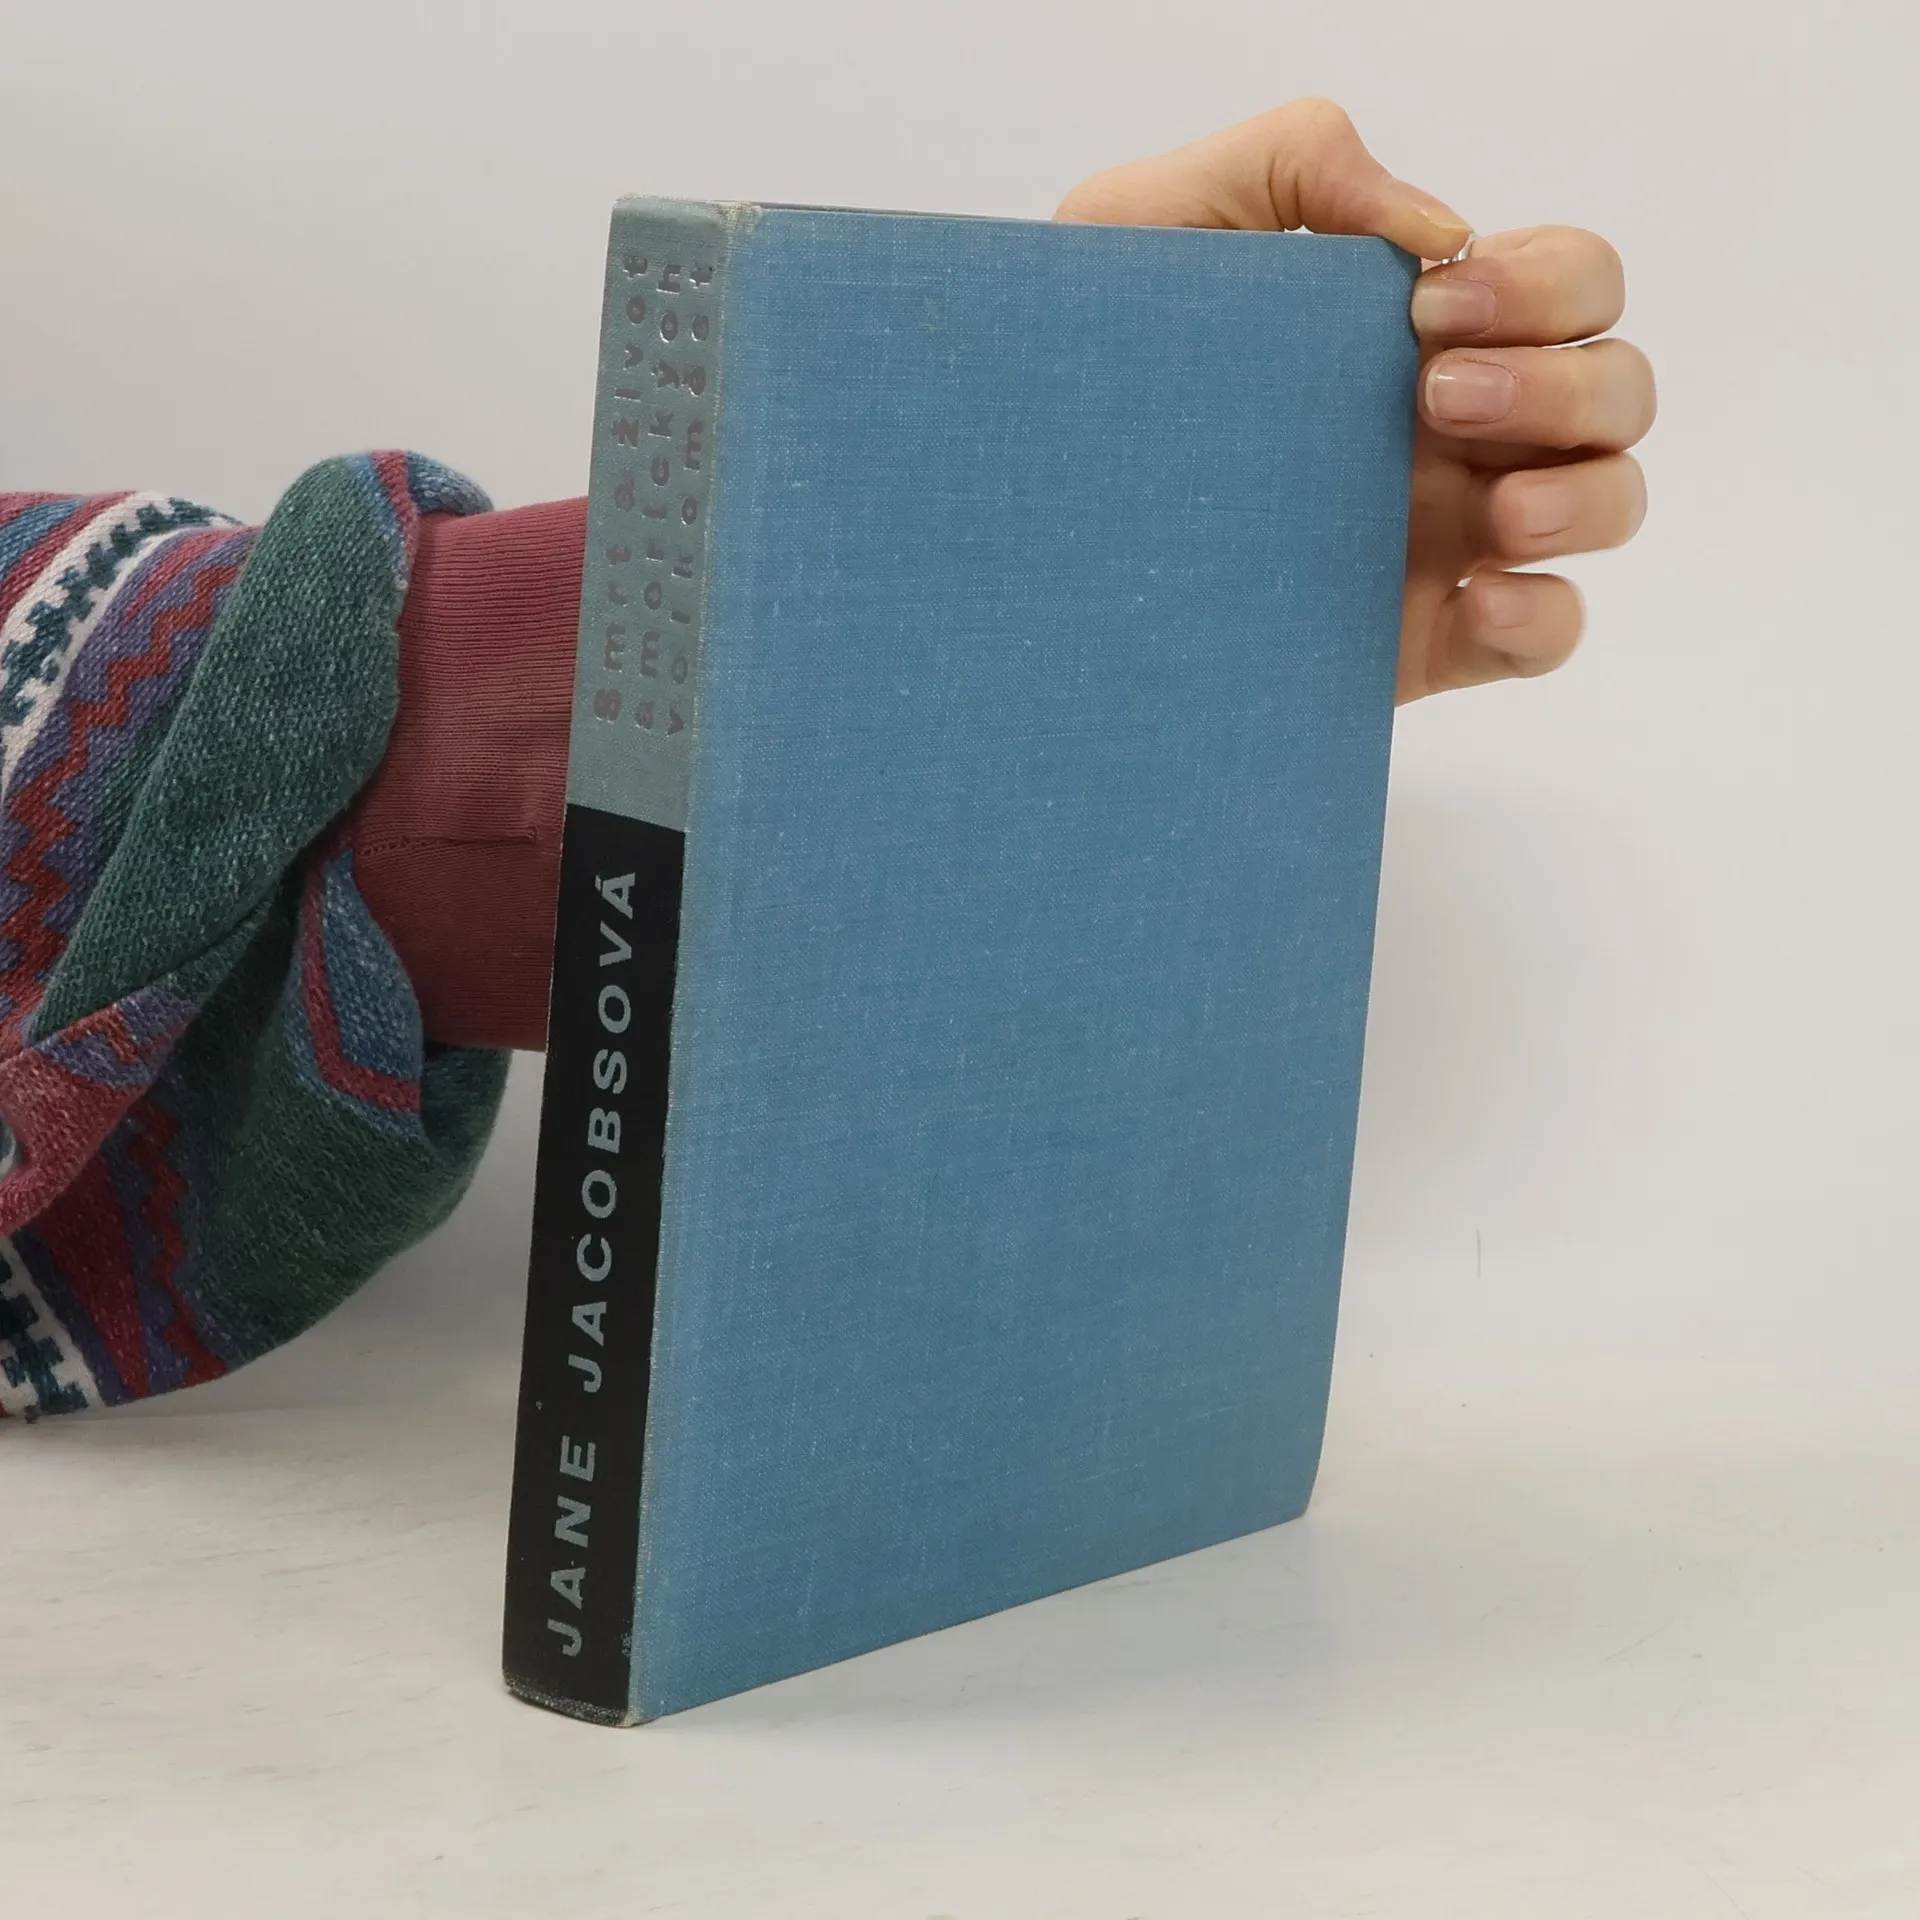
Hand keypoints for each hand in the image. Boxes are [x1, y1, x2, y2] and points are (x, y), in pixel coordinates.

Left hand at [1056, 101, 1654, 702]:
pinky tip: (1482, 600)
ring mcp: (1443, 537)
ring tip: (1494, 510)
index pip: (1568, 286)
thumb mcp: (1160, 220)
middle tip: (1433, 395)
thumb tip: (1437, 230)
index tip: (1429, 308)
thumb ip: (1295, 159)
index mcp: (1420, 330)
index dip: (1546, 286)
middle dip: (1563, 384)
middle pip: (1615, 391)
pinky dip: (1547, 618)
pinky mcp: (1413, 639)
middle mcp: (1454, 429)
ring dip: (1587, 495)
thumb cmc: (1085, 360)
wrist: (1019, 507)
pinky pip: (1542, 635)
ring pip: (1608, 503)